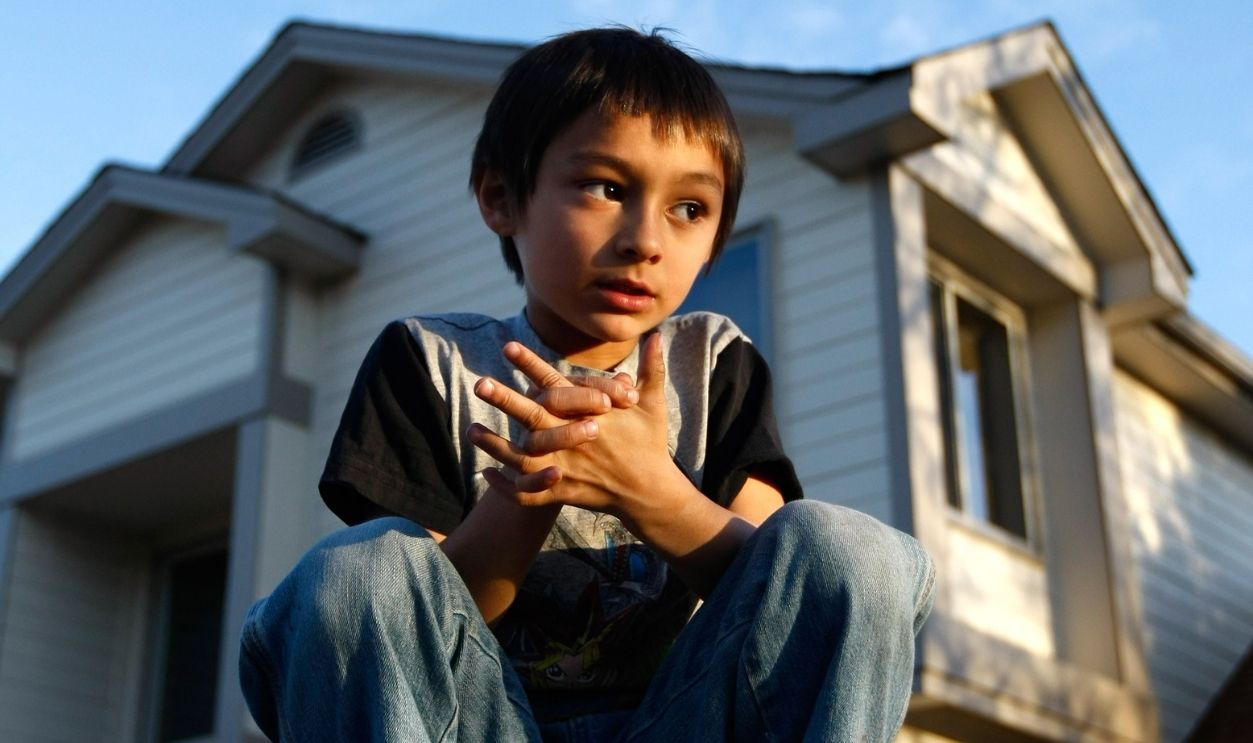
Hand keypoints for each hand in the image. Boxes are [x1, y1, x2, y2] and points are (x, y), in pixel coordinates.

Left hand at [468, 335, 676, 519]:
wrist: (650, 492)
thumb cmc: (650, 444)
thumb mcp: (653, 405)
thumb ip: (650, 368)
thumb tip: (657, 334)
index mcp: (590, 414)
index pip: (554, 382)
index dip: (530, 363)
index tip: (509, 347)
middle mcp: (573, 439)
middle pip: (532, 415)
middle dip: (504, 398)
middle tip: (480, 383)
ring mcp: (565, 467)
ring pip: (521, 456)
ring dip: (494, 444)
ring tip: (470, 429)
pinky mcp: (562, 492)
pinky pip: (527, 493)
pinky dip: (505, 486)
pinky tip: (487, 473)